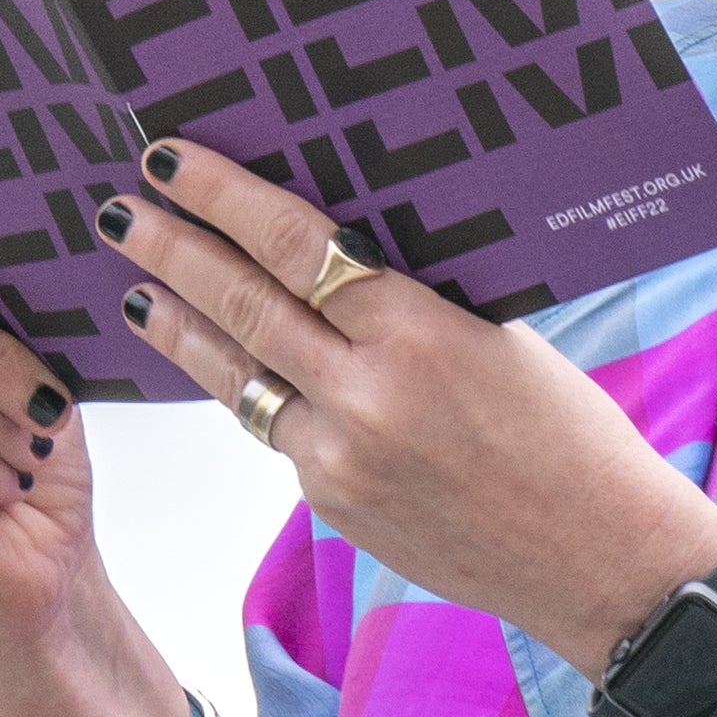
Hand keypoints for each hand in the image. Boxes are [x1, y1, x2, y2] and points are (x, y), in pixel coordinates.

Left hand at [93, 142, 716, 668]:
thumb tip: (330, 246)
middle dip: (171, 250)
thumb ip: (414, 299)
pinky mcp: (331, 504)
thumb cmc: (568, 435)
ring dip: (177, 324)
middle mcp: (367, 396)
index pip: (296, 246)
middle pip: (242, 303)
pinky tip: (216, 361)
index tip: (170, 159)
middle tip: (120, 209)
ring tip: (133, 287)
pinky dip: (240, 386)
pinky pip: (272, 426)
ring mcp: (340, 458)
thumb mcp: (501, 340)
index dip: (223, 197)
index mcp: (419, 333)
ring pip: (235, 374)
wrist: (595, 558)